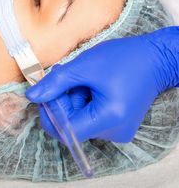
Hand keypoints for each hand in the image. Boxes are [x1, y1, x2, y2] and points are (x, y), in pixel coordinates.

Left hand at [26, 27, 178, 142]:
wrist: (155, 57)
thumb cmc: (124, 58)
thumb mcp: (85, 66)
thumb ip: (56, 82)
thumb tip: (33, 96)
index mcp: (108, 119)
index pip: (66, 131)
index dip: (51, 112)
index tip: (47, 91)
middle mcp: (114, 132)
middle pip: (73, 124)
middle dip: (63, 99)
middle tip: (64, 75)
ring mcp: (118, 129)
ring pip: (81, 119)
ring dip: (74, 97)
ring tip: (80, 76)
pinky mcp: (118, 122)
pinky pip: (92, 116)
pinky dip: (85, 100)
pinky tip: (90, 83)